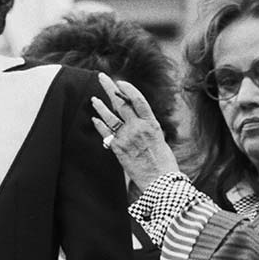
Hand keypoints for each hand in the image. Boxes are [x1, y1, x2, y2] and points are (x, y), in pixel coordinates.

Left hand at [91, 74, 180, 191]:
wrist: (159, 182)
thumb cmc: (164, 164)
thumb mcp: (160, 141)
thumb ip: (149, 130)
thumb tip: (141, 123)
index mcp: (152, 124)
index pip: (138, 100)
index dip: (128, 89)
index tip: (120, 82)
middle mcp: (138, 127)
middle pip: (120, 102)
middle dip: (109, 88)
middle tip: (102, 77)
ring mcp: (126, 137)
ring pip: (109, 116)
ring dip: (100, 106)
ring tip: (93, 99)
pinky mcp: (118, 148)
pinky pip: (105, 132)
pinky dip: (99, 124)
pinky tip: (95, 119)